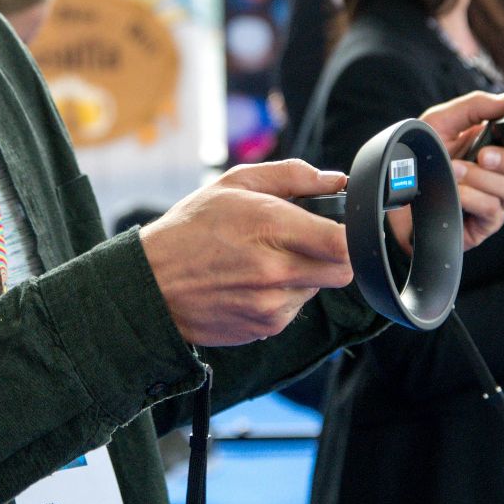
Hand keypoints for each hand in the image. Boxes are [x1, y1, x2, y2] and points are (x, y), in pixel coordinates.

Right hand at [140, 160, 353, 346]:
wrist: (151, 284)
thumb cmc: (190, 229)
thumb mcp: (234, 184)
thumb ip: (292, 176)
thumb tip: (335, 180)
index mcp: (270, 226)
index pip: (342, 241)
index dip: (352, 233)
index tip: (340, 226)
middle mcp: (275, 270)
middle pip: (343, 270)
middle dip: (334, 255)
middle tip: (307, 242)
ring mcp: (271, 303)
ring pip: (318, 289)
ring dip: (304, 275)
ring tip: (265, 261)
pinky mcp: (265, 327)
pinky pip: (294, 308)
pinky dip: (283, 295)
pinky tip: (253, 282)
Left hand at [418, 90, 503, 249]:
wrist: (390, 195)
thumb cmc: (416, 159)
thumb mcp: (439, 122)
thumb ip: (474, 106)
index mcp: (497, 147)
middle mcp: (500, 174)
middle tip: (484, 155)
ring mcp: (494, 201)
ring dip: (481, 178)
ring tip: (452, 171)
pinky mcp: (483, 225)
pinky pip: (493, 209)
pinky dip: (472, 196)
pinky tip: (454, 192)